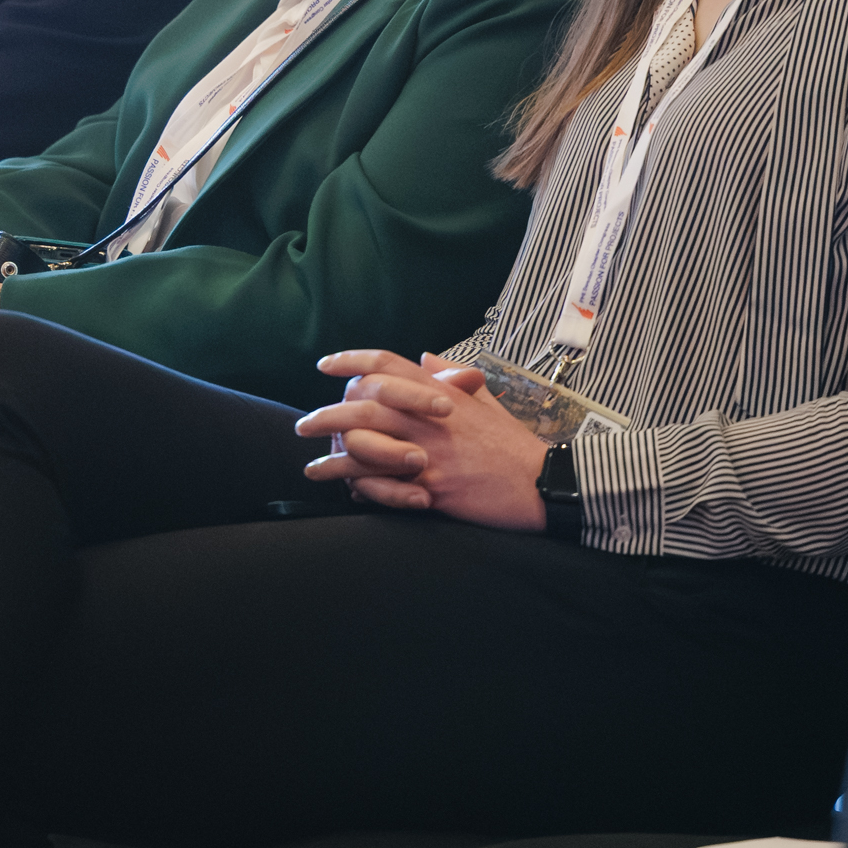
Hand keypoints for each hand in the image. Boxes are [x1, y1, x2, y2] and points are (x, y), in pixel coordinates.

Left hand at [296, 350, 549, 530]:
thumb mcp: (486, 401)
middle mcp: (430, 419)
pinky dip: (360, 488)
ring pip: (367, 447)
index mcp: (442, 394)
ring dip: (334, 457)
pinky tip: (344, 491)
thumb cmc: (513, 444)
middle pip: (365, 405)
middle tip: (304, 425)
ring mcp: (430, 454)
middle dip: (329, 414)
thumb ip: (452, 376)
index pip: (389, 365)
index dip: (354, 361)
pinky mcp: (432, 489)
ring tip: (313, 466)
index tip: (326, 365)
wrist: (543, 482)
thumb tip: (425, 356)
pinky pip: (384, 487)